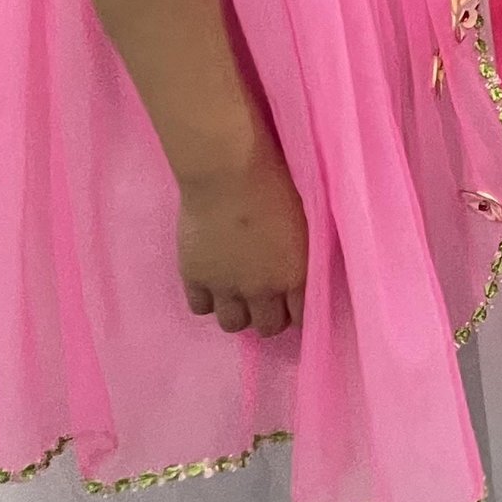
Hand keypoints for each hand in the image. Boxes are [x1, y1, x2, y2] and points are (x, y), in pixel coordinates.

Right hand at [177, 139, 308, 336]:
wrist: (229, 174)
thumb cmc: (278, 183)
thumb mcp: (306, 221)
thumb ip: (304, 253)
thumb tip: (304, 268)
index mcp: (295, 274)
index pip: (301, 317)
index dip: (298, 312)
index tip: (294, 305)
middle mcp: (261, 289)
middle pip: (267, 327)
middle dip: (269, 316)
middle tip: (266, 299)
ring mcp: (225, 287)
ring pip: (232, 324)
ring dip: (238, 312)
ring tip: (238, 294)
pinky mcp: (195, 278)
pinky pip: (200, 308)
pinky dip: (207, 300)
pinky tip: (213, 283)